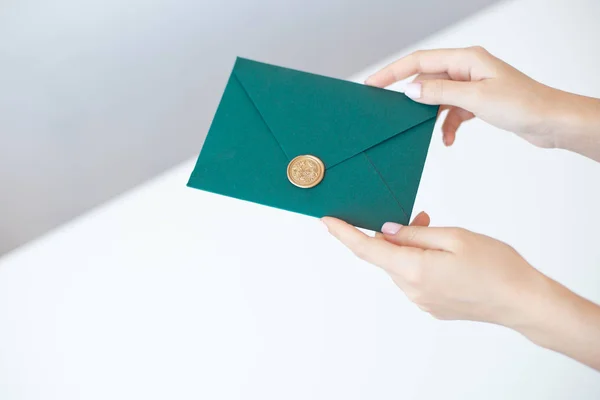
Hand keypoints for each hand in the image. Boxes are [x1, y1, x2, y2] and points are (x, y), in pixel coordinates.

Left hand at [323, 214, 599, 369]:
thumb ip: (415, 234)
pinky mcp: (432, 306)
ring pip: (402, 266)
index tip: (328, 220)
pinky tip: (443, 255)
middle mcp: (412, 290)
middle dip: (393, 234)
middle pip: (386, 256)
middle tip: (420, 216)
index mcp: (414, 270)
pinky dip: (419, 262)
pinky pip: (415, 279)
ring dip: (410, 248)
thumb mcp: (454, 237)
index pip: (367, 249)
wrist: (522, 301)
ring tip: (438, 233)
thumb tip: (386, 232)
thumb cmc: (496, 266)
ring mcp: (422, 301)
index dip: (345, 233)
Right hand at [366, 46, 599, 157]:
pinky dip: (447, 126)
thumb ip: (440, 93)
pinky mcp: (478, 102)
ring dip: (432, 117)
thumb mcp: (475, 99)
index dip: (393, 71)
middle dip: (412, 99)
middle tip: (392, 114)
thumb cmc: (523, 104)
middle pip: (427, 80)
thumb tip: (410, 90)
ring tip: (428, 133)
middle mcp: (467, 69)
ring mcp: (472, 86)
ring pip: (438, 98)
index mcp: (466, 59)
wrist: (551, 121)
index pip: (419, 61)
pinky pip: (452, 111)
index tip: (373, 83)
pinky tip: (449, 139)